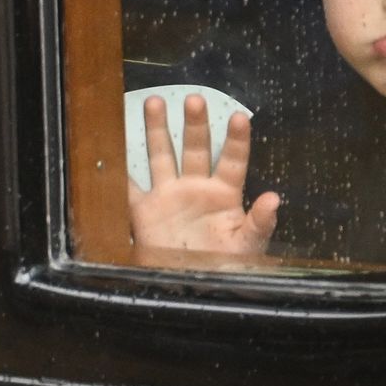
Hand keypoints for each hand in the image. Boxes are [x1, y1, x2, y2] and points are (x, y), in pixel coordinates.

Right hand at [127, 93, 278, 254]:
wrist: (193, 287)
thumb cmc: (227, 267)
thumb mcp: (248, 247)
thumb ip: (259, 222)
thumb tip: (274, 198)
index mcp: (224, 195)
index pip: (233, 161)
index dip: (236, 140)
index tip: (238, 117)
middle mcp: (196, 188)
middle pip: (196, 148)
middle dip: (195, 124)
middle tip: (194, 99)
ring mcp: (169, 196)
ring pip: (162, 155)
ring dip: (157, 130)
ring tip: (155, 102)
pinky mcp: (145, 211)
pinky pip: (130, 187)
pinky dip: (120, 170)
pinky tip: (112, 146)